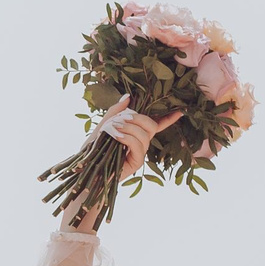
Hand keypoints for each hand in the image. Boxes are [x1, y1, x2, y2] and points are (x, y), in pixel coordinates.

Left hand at [61, 104, 182, 231]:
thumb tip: (129, 96)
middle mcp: (141, 143)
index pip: (157, 124)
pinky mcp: (136, 163)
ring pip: (144, 134)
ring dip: (128, 127)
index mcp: (136, 133)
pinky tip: (116, 136)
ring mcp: (140, 153)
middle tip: (121, 119)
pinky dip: (127, 137)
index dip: (168, 118)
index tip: (180, 110)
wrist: (84, 169)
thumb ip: (115, 112)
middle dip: (137, 118)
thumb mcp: (103, 125)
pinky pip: (138, 145)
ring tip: (113, 129)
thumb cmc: (93, 148)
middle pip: (151, 125)